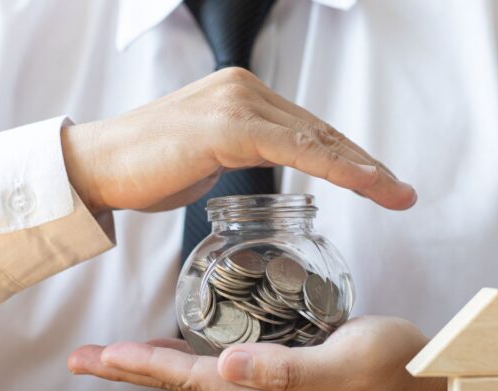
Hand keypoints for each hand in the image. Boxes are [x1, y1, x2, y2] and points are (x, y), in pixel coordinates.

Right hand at [61, 67, 416, 214]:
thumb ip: (240, 153)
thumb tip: (263, 166)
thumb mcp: (205, 158)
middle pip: (319, 130)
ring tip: (395, 195)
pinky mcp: (227, 127)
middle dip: (364, 165)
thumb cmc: (144, 169)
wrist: (95, 167)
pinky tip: (363, 184)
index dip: (347, 157)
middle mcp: (244, 89)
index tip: (379, 184)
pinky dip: (333, 167)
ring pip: (314, 138)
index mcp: (240, 94)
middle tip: (401, 193)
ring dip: (361, 169)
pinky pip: (294, 148)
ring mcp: (236, 103)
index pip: (306, 128)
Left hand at [66, 316, 446, 390]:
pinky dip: (188, 361)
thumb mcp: (348, 361)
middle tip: (82, 357)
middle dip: (131, 370)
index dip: (147, 365)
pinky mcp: (284, 390)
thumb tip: (224, 367)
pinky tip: (175, 350)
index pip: (197, 381)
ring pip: (200, 381)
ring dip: (153, 366)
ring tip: (111, 356)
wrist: (433, 381)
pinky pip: (222, 375)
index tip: (102, 354)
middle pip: (186, 385)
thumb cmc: (399, 363)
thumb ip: (288, 369)